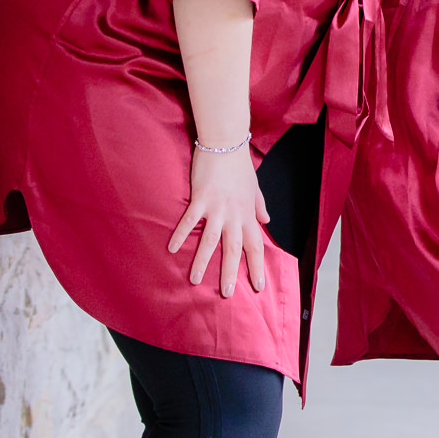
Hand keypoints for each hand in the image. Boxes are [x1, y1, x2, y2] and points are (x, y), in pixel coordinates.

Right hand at [167, 145, 269, 297]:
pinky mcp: (201, 198)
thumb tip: (267, 220)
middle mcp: (235, 214)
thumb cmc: (239, 166)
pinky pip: (190, 220)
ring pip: (211, 240)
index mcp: (248, 214)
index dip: (257, 266)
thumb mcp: (255, 188)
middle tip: (226, 294)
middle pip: (234, 249)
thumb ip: (259, 206)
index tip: (258, 285)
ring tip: (194, 280)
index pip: (256, 245)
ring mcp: (218, 207)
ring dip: (202, 261)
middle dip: (231, 273)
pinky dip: (181, 234)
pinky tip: (171, 249)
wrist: (226, 143)